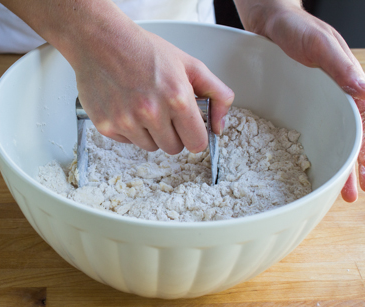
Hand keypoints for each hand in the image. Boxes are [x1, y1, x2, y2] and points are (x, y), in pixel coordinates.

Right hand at [74, 27, 233, 154]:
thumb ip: (217, 94)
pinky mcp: (107, 126)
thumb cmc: (144, 50)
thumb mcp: (190, 64)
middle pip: (174, 148)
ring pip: (150, 147)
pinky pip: (128, 142)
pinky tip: (126, 106)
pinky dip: (130, 129)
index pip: (197, 143)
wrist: (101, 41)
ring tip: (143, 105)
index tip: (189, 127)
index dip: (195, 134)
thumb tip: (219, 126)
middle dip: (173, 133)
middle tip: (164, 111)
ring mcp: (127, 122)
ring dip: (151, 132)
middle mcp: (151, 113)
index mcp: (177, 98)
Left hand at [235, 0, 364, 201]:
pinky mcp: (302, 99)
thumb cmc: (295, 27)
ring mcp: (319, 98)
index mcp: (348, 82)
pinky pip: (314, 126)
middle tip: (350, 193)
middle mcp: (337, 93)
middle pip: (352, 134)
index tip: (364, 175)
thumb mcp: (318, 43)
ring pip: (334, 134)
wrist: (270, 19)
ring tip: (339, 187)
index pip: (363, 123)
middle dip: (355, 165)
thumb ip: (338, 65)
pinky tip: (315, 160)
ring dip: (339, 161)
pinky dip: (318, 145)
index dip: (364, 151)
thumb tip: (361, 88)